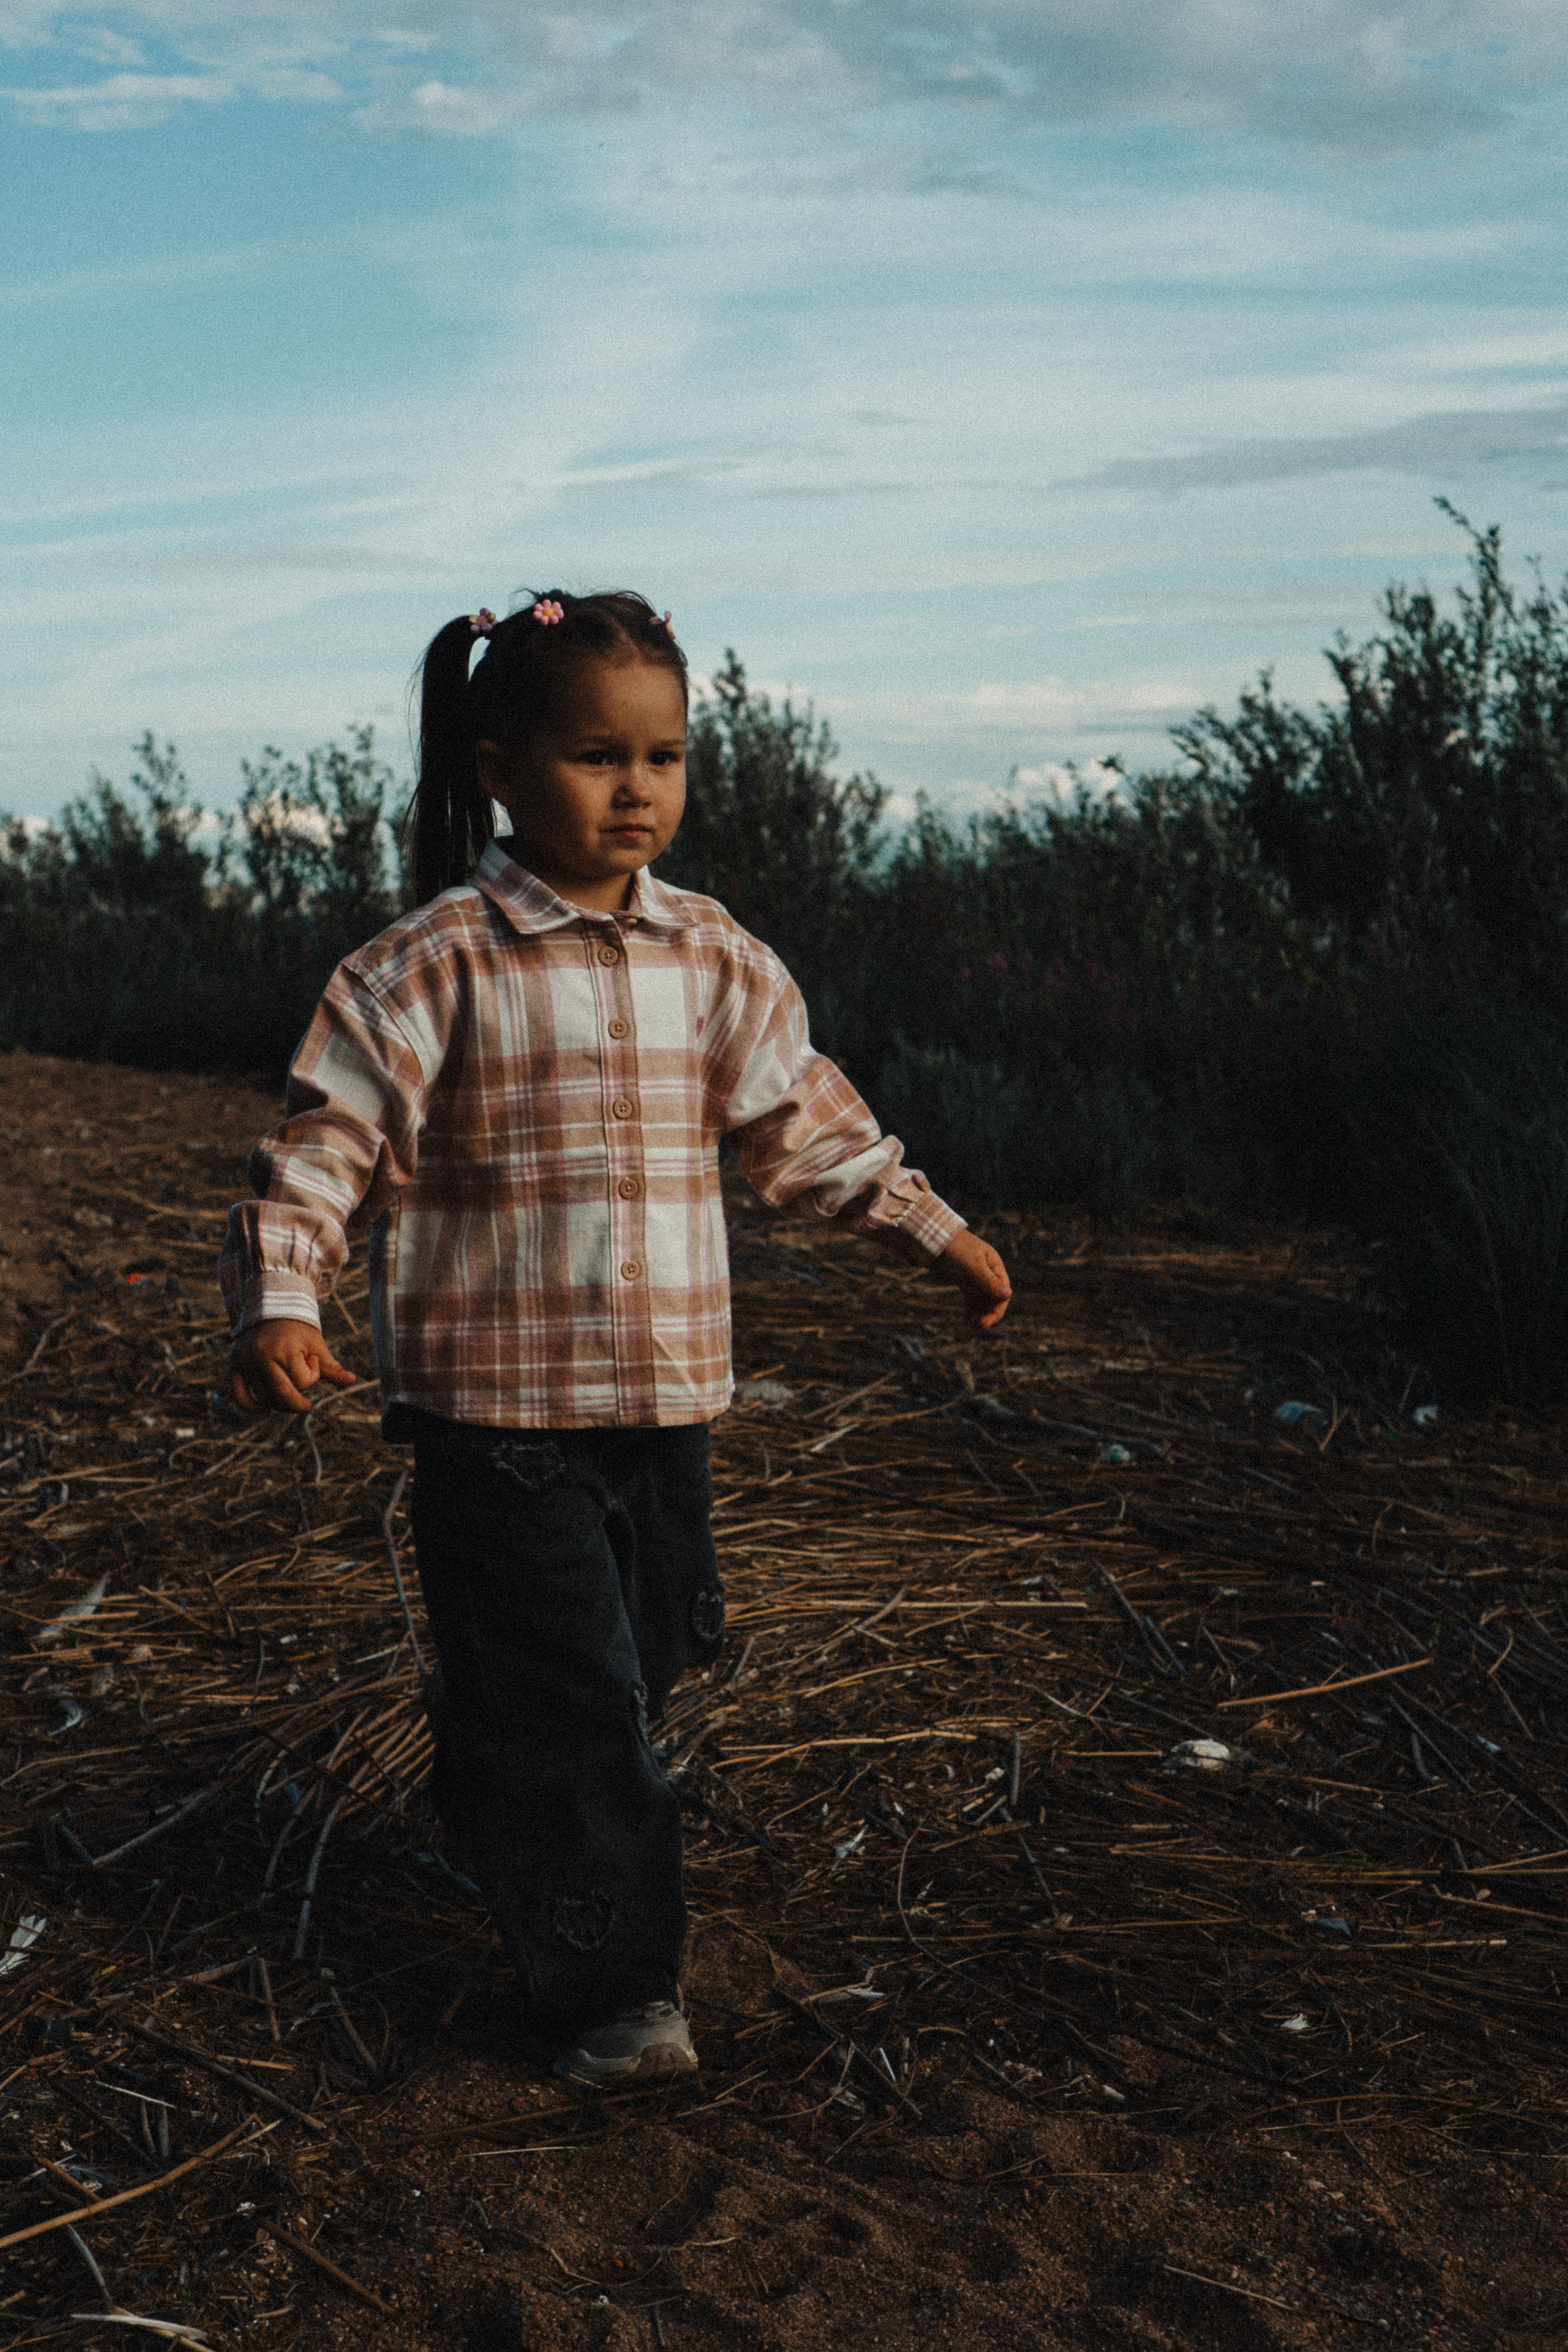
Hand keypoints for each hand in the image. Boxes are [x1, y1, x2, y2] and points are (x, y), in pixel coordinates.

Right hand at [228, 1318, 356, 1414]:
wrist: (270, 1309)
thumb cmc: (297, 1330)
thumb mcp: (315, 1344)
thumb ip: (331, 1366)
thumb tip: (351, 1380)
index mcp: (284, 1348)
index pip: (302, 1381)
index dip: (312, 1377)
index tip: (311, 1362)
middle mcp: (261, 1355)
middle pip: (281, 1394)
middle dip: (296, 1403)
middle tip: (305, 1405)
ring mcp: (245, 1361)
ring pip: (263, 1397)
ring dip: (278, 1402)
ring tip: (287, 1393)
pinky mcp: (234, 1366)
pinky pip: (238, 1396)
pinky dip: (251, 1407)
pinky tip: (265, 1409)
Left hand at [932, 1228, 1010, 1331]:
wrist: (931, 1240)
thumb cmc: (954, 1250)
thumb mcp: (972, 1266)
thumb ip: (988, 1281)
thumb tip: (1008, 1294)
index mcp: (994, 1265)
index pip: (1002, 1291)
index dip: (997, 1308)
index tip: (988, 1322)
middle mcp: (987, 1271)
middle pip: (993, 1297)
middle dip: (988, 1313)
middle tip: (979, 1327)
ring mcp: (975, 1276)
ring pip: (982, 1299)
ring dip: (980, 1312)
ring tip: (972, 1325)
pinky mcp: (964, 1279)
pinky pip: (972, 1297)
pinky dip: (972, 1307)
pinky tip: (968, 1317)